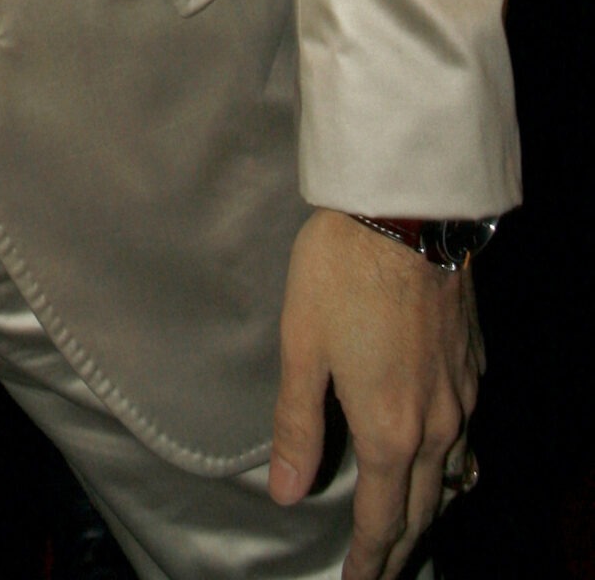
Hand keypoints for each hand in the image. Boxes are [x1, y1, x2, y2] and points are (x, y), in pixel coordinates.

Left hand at [269, 208, 482, 579]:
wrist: (406, 215)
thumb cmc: (340, 274)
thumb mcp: (301, 346)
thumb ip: (295, 424)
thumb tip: (284, 493)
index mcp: (388, 430)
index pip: (381, 519)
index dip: (368, 560)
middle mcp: (437, 426)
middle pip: (423, 509)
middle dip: (399, 548)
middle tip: (379, 573)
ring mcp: (463, 397)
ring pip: (453, 477)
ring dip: (430, 511)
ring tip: (408, 527)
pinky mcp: (473, 367)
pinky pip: (468, 439)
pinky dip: (453, 467)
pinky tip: (442, 462)